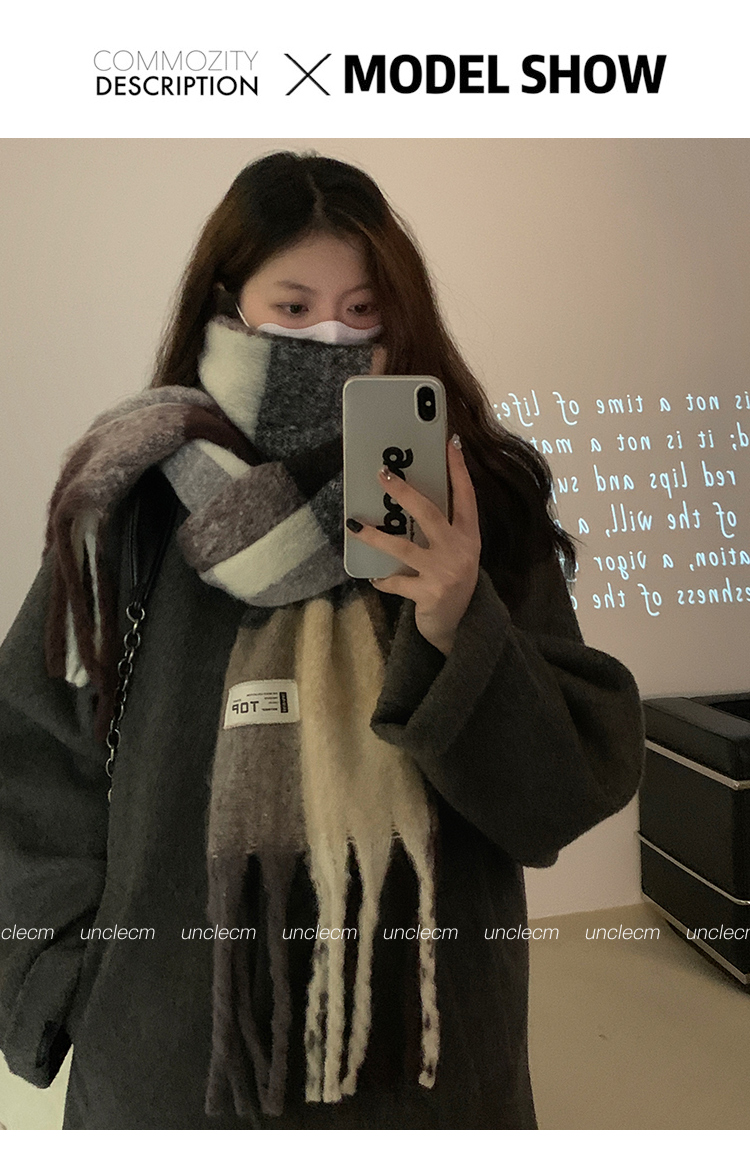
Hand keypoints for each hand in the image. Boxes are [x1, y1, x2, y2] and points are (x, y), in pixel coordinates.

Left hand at [346, 435, 480, 655]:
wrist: (461, 628)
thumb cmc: (452, 583)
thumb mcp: (456, 553)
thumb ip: (442, 531)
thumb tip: (407, 502)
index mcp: (470, 537)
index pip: (466, 496)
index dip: (459, 470)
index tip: (450, 444)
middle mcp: (461, 551)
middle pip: (430, 513)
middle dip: (404, 492)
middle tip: (383, 475)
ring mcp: (445, 573)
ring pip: (403, 548)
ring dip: (376, 536)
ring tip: (354, 525)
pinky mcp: (430, 594)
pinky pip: (396, 582)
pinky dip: (382, 579)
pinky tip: (373, 577)